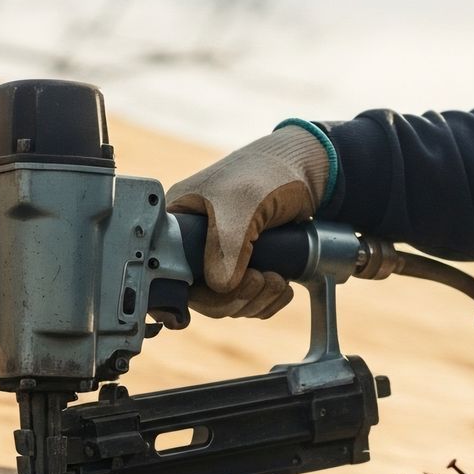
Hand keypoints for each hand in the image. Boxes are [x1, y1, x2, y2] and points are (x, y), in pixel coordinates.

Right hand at [165, 126, 330, 318]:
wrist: (305, 171)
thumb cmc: (265, 174)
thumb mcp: (241, 204)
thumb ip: (227, 246)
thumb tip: (220, 287)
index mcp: (179, 222)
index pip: (168, 271)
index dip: (188, 293)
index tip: (216, 295)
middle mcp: (195, 243)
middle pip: (200, 295)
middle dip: (234, 297)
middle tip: (259, 280)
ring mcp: (221, 257)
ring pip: (226, 301)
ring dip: (255, 300)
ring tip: (277, 280)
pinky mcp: (245, 266)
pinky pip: (247, 300)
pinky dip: (266, 302)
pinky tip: (282, 288)